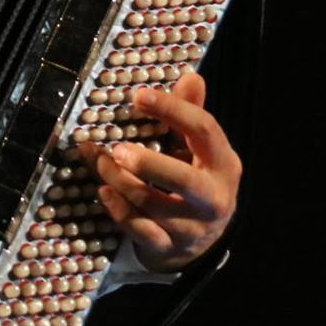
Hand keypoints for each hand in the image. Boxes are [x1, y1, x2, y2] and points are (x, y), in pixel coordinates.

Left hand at [83, 72, 240, 272]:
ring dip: (119, 181)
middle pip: (183, 181)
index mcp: (223, 164)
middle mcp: (213, 198)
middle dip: (147, 163)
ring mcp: (192, 227)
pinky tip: (104, 192)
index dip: (172, 110)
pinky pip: (140, 230)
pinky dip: (118, 210)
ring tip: (102, 161)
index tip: (138, 96)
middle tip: (117, 149)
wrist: (197, 243)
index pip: (204, 131)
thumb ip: (190, 115)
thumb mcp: (196, 150)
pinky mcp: (170, 248)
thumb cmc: (192, 183)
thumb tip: (190, 77)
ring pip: (152, 205)